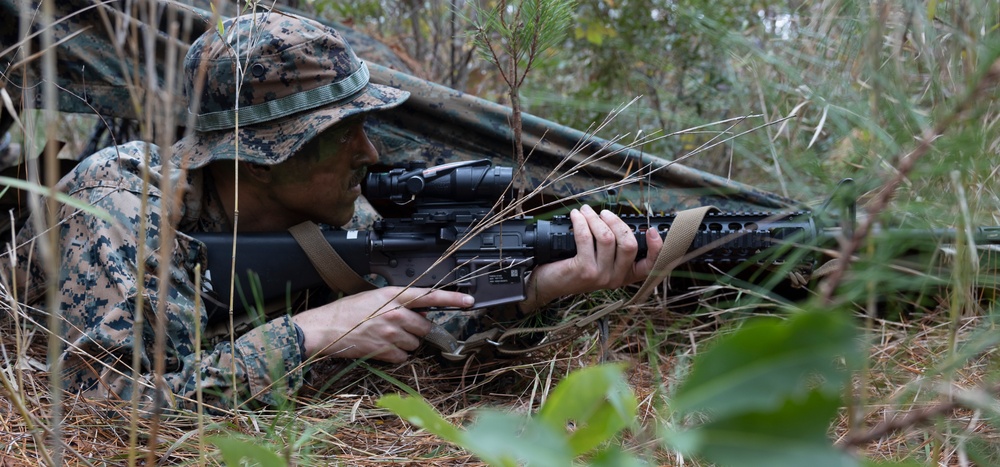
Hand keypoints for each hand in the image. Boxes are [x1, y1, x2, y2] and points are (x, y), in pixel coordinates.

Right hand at [292, 287, 473, 361]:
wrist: (325, 329)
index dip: (452, 299)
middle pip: (425, 326)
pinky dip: (396, 355)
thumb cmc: (346, 312)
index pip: (430, 296)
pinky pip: (403, 357)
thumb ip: (397, 302)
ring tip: (385, 337)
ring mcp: (391, 333)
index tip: (469, 301)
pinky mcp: (385, 351)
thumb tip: (417, 311)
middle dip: (416, 330)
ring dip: (405, 343)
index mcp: (393, 295)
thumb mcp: (374, 297)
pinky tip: (381, 347)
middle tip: (398, 327)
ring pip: (415, 344)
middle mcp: (395, 313)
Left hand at [520, 205, 663, 311]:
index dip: (656, 247)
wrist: (547, 283)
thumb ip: (613, 247)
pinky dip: (581, 222)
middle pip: (629, 244)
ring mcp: (600, 276)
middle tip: (603, 213)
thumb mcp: (598, 260)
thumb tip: (616, 220)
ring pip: (607, 238)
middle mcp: (616, 278)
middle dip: (617, 222)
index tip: (652, 230)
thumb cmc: (573, 267)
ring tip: (586, 211)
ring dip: (595, 219)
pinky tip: (576, 216)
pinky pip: (586, 238)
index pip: (651, 265)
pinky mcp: (584, 270)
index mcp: (625, 275)